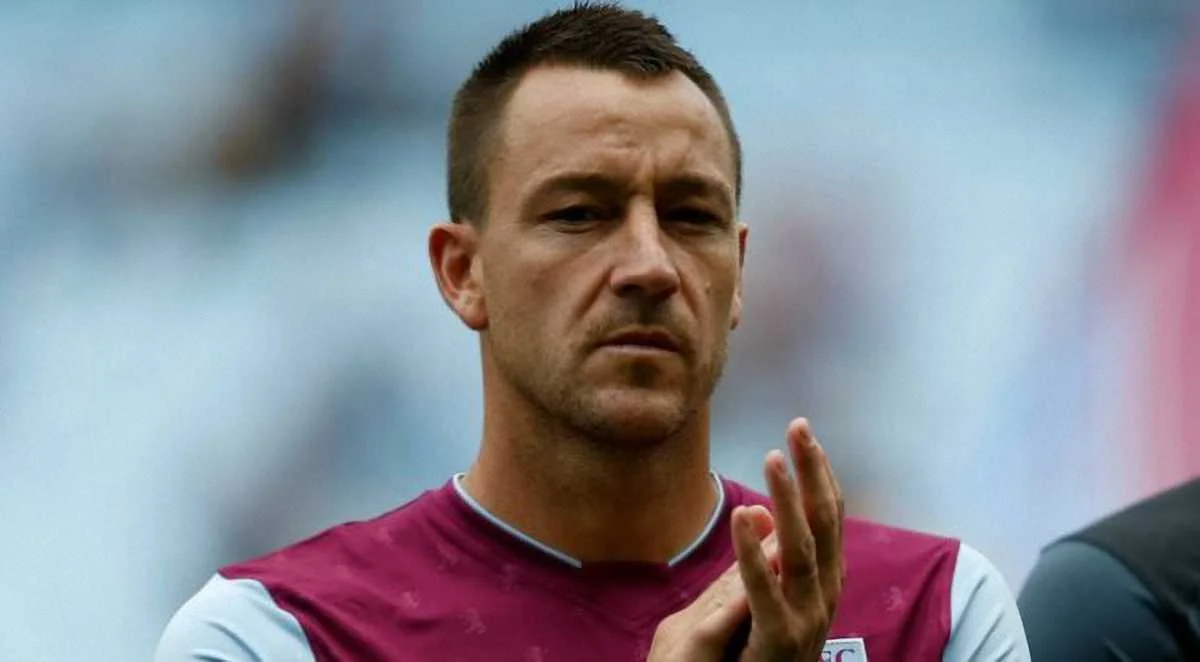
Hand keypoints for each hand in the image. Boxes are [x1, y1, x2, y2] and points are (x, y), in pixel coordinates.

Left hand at [647, 418, 844, 661]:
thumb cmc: (763, 646)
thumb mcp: (769, 594)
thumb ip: (769, 556)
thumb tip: (762, 512)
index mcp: (825, 579)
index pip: (829, 516)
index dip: (819, 473)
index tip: (804, 433)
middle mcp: (824, 593)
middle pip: (824, 522)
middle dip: (812, 472)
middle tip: (798, 427)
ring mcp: (806, 617)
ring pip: (801, 548)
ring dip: (789, 500)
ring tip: (772, 458)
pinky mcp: (778, 638)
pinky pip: (765, 589)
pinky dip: (754, 551)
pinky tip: (743, 516)